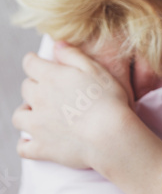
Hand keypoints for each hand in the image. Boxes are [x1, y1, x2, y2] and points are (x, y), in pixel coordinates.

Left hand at [13, 43, 130, 169]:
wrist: (111, 137)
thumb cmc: (109, 102)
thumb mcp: (96, 70)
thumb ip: (73, 55)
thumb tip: (57, 45)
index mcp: (51, 78)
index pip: (30, 63)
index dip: (34, 61)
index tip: (38, 63)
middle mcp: (39, 99)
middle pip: (26, 88)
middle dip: (34, 87)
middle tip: (48, 90)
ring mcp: (38, 125)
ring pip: (19, 116)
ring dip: (25, 113)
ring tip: (36, 114)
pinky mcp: (43, 148)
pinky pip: (23, 148)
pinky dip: (25, 144)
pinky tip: (31, 141)